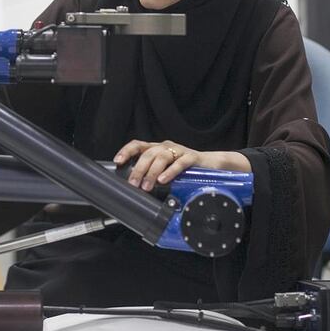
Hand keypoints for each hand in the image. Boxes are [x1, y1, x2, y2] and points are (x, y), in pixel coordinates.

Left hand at [113, 140, 250, 191]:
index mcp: (157, 148)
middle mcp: (166, 146)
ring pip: (162, 157)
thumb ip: (152, 173)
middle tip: (133, 184)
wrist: (212, 165)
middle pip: (148, 154)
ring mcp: (179, 150)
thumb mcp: (165, 169)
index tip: (117, 161)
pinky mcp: (192, 157)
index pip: (138, 145)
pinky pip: (179, 163)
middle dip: (138, 169)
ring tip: (147, 186)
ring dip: (152, 172)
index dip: (126, 151)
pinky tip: (164, 180)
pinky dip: (170, 171)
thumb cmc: (185, 169)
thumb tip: (134, 186)